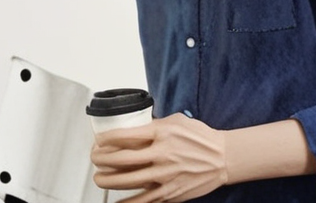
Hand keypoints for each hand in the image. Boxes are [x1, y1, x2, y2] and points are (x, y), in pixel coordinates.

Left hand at [90, 112, 227, 201]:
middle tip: (94, 157)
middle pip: (121, 159)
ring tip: (98, 177)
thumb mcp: (177, 121)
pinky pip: (142, 200)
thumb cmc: (200, 137)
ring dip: (107, 180)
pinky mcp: (169, 193)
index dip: (107, 139)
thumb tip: (135, 129)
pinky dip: (126, 202)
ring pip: (127, 181)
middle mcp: (161, 154)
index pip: (126, 135)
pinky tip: (116, 201)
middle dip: (101, 159)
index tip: (99, 139)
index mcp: (162, 133)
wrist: (221, 158)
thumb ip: (155, 125)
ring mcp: (164, 175)